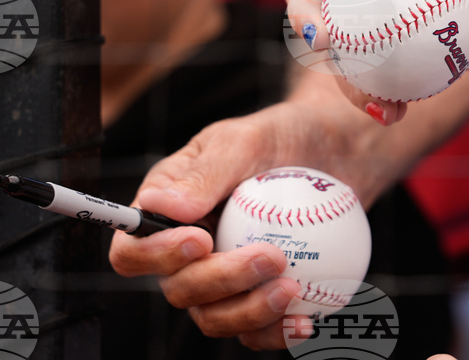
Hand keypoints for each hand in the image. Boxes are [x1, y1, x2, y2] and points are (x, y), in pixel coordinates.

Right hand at [109, 95, 399, 349]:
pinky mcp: (257, 295)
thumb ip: (205, 174)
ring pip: (215, 317)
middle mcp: (186, 252)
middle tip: (272, 256)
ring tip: (292, 289)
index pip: (133, 250)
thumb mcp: (245, 141)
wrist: (334, 154)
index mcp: (166, 211)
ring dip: (249, 312)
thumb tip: (158, 206)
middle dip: (220, 281)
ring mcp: (222, 279)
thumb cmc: (281, 137)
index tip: (201, 241)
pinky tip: (305, 322)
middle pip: (179, 289)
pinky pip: (254, 329)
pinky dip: (276, 331)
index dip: (156, 256)